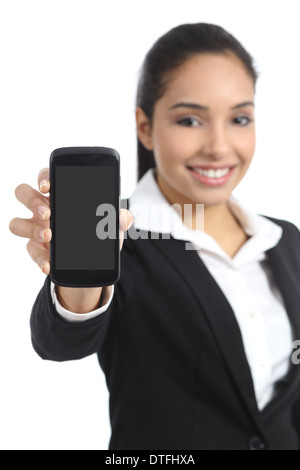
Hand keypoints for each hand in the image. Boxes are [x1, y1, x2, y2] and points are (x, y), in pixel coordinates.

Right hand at [9, 168, 133, 275]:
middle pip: (23, 193)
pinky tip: (49, 264)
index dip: (43, 177)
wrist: (91, 262)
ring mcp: (36, 228)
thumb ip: (118, 219)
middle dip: (32, 201)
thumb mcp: (111, 226)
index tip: (48, 186)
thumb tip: (125, 217)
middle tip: (49, 214)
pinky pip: (30, 251)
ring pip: (17, 223)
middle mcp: (43, 208)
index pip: (46, 177)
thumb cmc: (97, 233)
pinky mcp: (36, 249)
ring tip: (50, 237)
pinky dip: (40, 259)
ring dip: (31, 229)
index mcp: (60, 195)